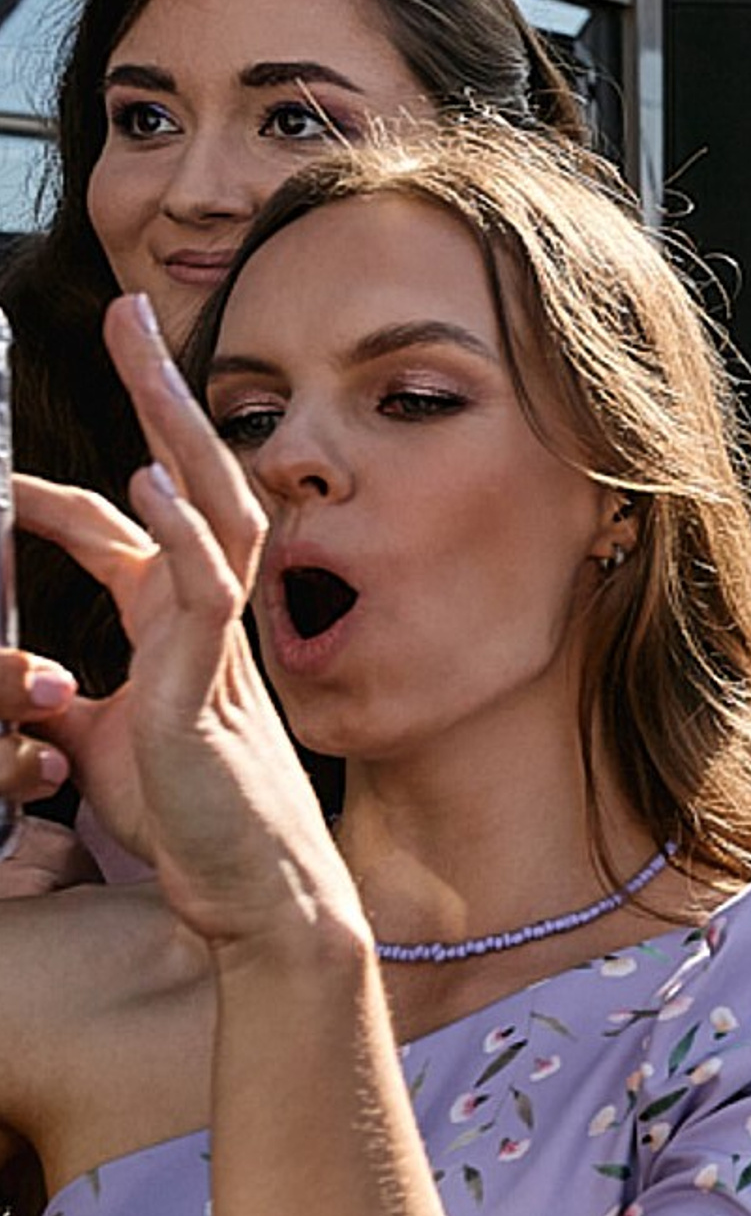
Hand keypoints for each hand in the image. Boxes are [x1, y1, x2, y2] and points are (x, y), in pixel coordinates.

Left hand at [12, 299, 352, 956]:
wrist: (261, 900)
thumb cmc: (199, 833)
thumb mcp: (105, 753)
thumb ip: (65, 704)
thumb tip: (24, 682)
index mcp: (178, 630)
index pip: (125, 531)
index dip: (60, 492)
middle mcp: (205, 622)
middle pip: (190, 481)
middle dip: (158, 396)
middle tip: (127, 315)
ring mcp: (218, 647)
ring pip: (214, 512)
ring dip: (177, 432)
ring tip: (147, 361)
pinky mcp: (211, 691)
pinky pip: (204, 593)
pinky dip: (177, 532)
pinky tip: (144, 483)